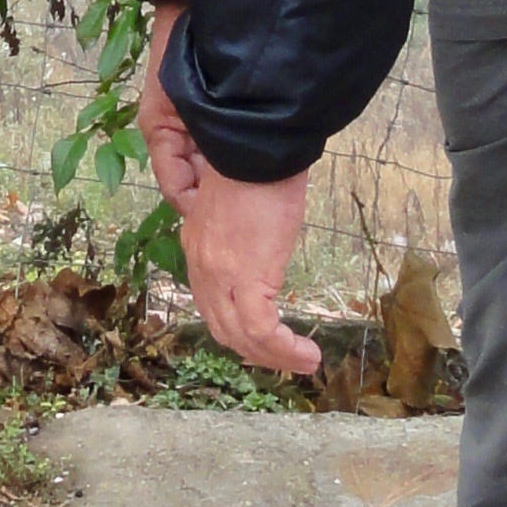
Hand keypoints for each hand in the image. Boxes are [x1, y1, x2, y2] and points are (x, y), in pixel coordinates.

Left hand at [137, 0, 322, 377]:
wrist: (256, 143)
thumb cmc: (258, 159)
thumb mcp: (245, 197)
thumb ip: (245, 224)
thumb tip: (263, 230)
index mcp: (199, 241)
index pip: (208, 297)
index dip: (232, 322)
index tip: (262, 332)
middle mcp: (202, 263)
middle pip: (220, 325)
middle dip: (251, 349)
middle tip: (283, 357)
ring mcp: (220, 273)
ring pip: (240, 336)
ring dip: (272, 357)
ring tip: (302, 363)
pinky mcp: (246, 278)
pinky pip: (261, 332)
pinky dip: (284, 352)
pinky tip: (307, 357)